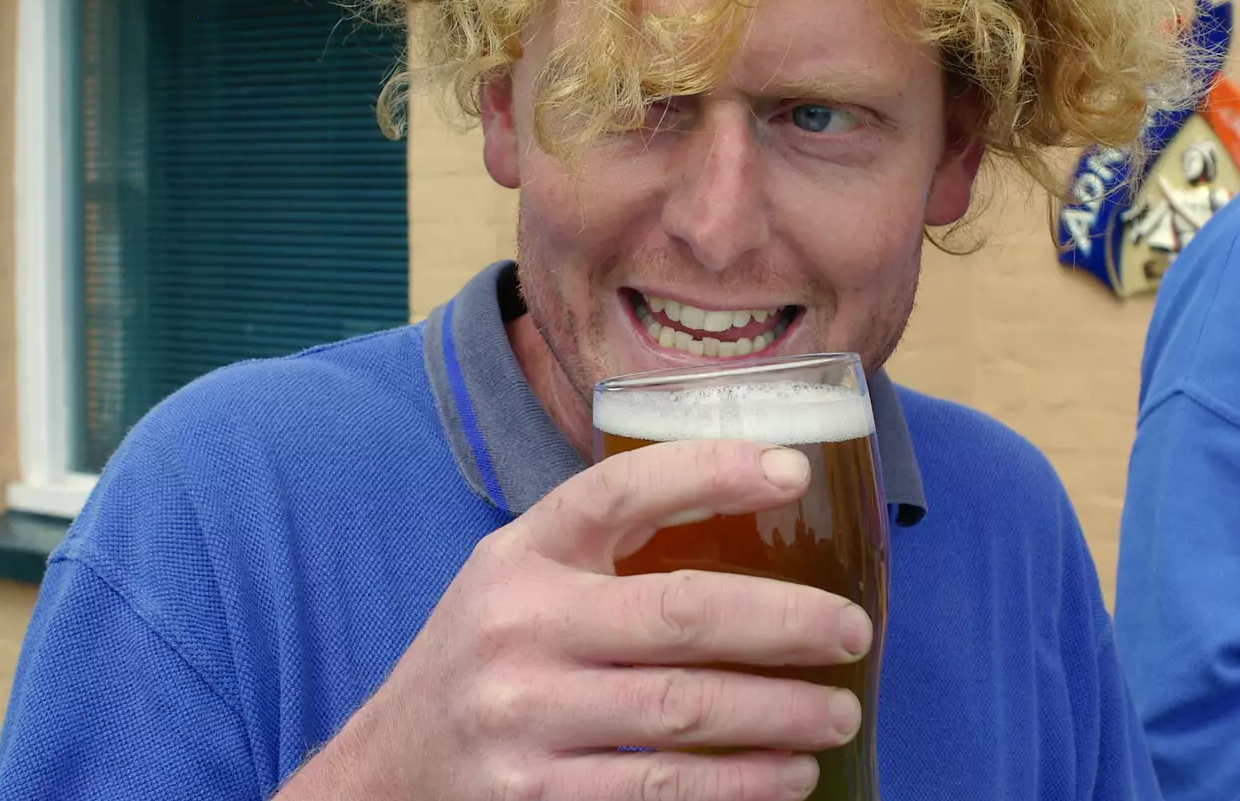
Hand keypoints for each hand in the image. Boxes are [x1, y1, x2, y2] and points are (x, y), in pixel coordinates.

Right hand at [279, 440, 872, 800]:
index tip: (793, 471)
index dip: (711, 471)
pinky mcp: (531, 797)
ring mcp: (523, 718)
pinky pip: (656, 792)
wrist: (387, 771)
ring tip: (839, 713)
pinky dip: (735, 786)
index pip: (621, 489)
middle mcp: (518, 627)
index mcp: (523, 553)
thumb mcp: (520, 575)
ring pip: (682, 714)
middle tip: (852, 632)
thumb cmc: (486, 655)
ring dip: (779, 716)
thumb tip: (750, 506)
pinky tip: (785, 778)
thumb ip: (604, 546)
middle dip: (786, 622)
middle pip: (680, 614)